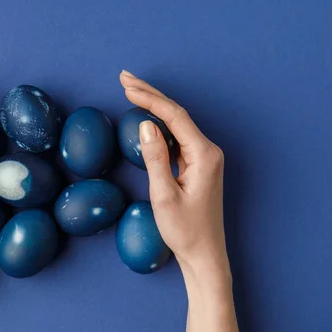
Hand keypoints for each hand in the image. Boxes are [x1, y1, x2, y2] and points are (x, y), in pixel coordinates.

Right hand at [120, 71, 229, 284]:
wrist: (204, 254)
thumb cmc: (185, 231)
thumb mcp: (164, 196)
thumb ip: (155, 158)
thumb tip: (145, 124)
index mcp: (204, 155)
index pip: (174, 117)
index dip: (149, 99)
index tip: (126, 87)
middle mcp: (207, 151)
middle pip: (177, 114)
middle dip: (150, 94)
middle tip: (125, 78)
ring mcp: (203, 157)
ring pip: (176, 123)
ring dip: (154, 105)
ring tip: (131, 90)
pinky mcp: (197, 165)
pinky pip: (177, 137)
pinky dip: (159, 124)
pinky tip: (145, 117)